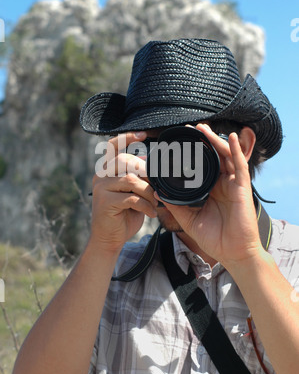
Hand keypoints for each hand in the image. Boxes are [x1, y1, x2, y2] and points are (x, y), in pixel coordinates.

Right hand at [90, 132, 157, 253]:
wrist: (110, 239)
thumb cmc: (125, 214)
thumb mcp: (134, 192)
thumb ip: (139, 177)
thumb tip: (153, 162)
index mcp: (106, 170)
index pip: (113, 146)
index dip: (127, 137)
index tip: (144, 134)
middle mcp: (100, 175)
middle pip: (125, 161)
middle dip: (146, 171)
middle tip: (157, 186)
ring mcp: (101, 188)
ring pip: (131, 180)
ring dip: (148, 192)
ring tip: (155, 203)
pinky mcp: (104, 202)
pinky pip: (131, 198)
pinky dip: (145, 205)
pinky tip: (151, 213)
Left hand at [155, 124, 262, 267]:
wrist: (232, 254)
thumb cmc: (214, 238)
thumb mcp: (189, 219)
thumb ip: (176, 205)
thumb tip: (159, 192)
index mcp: (210, 189)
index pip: (201, 166)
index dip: (192, 154)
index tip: (178, 143)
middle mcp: (222, 184)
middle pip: (213, 157)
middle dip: (203, 141)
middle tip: (190, 128)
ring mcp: (233, 185)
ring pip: (225, 156)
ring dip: (215, 141)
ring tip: (203, 129)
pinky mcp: (243, 188)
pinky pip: (240, 166)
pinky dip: (236, 151)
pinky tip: (231, 138)